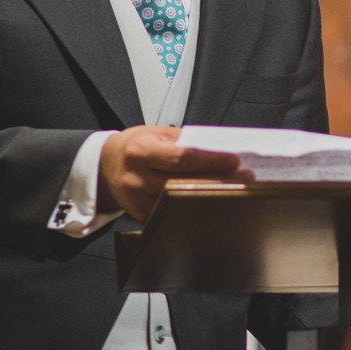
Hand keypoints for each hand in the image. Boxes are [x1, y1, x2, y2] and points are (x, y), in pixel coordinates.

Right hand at [100, 124, 253, 221]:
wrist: (105, 166)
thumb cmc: (134, 147)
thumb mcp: (155, 134)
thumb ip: (184, 141)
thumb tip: (219, 150)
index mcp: (141, 151)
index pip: (182, 158)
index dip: (210, 160)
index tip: (233, 160)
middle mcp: (137, 178)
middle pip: (185, 183)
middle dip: (219, 181)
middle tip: (245, 177)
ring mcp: (139, 201)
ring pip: (182, 202)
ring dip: (212, 196)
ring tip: (236, 188)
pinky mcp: (143, 216)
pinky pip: (174, 213)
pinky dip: (197, 207)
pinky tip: (215, 201)